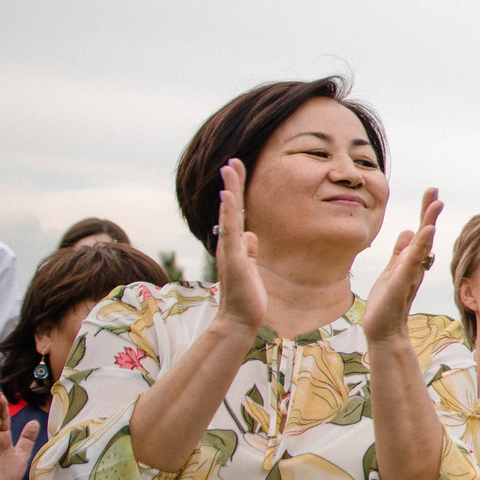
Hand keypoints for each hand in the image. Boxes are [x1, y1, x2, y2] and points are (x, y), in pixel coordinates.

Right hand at [211, 159, 267, 335]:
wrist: (241, 319)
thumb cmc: (247, 295)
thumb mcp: (251, 267)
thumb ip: (250, 251)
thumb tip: (251, 236)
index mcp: (235, 244)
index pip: (236, 212)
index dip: (236, 191)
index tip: (237, 170)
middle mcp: (229, 244)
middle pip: (230, 208)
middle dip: (232, 184)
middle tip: (232, 160)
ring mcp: (228, 251)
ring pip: (228, 215)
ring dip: (230, 191)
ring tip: (229, 168)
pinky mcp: (232, 260)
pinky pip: (229, 233)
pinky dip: (229, 214)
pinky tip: (227, 198)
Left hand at [360, 186, 443, 343]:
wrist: (384, 330)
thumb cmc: (387, 303)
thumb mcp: (391, 272)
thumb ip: (400, 253)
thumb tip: (408, 232)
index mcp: (410, 261)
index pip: (419, 233)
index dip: (425, 214)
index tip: (432, 193)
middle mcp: (413, 265)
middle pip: (424, 235)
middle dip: (429, 213)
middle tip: (435, 191)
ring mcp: (409, 273)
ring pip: (422, 245)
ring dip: (428, 223)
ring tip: (435, 205)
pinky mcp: (403, 282)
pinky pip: (413, 261)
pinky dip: (420, 246)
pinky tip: (426, 232)